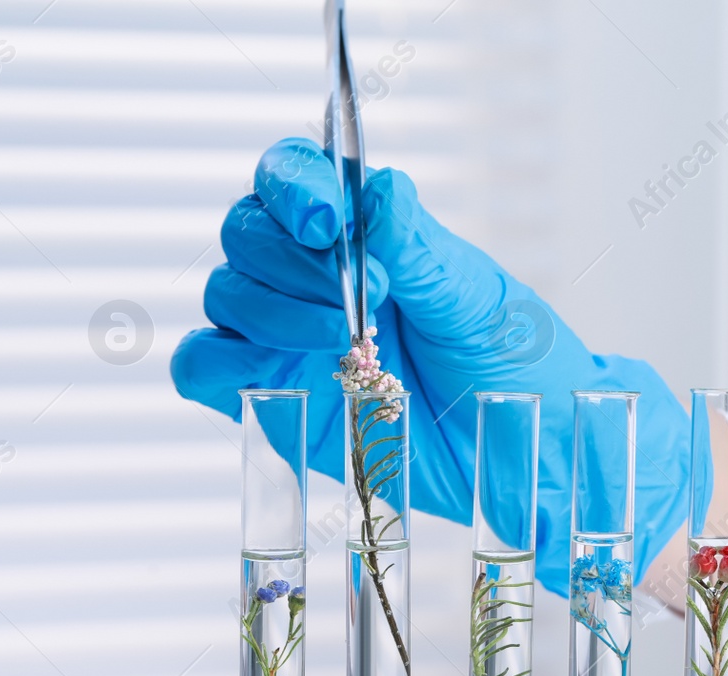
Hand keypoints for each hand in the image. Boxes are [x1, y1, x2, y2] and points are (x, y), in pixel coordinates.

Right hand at [171, 138, 693, 594]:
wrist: (524, 448)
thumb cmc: (512, 361)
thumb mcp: (475, 296)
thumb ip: (416, 246)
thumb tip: (376, 192)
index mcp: (360, 232)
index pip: (292, 175)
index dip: (294, 186)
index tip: (329, 222)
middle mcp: (310, 277)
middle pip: (246, 232)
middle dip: (292, 259)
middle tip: (367, 295)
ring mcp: (285, 336)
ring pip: (225, 294)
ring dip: (274, 310)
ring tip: (349, 338)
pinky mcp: (271, 396)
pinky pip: (203, 368)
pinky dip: (218, 363)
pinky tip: (275, 370)